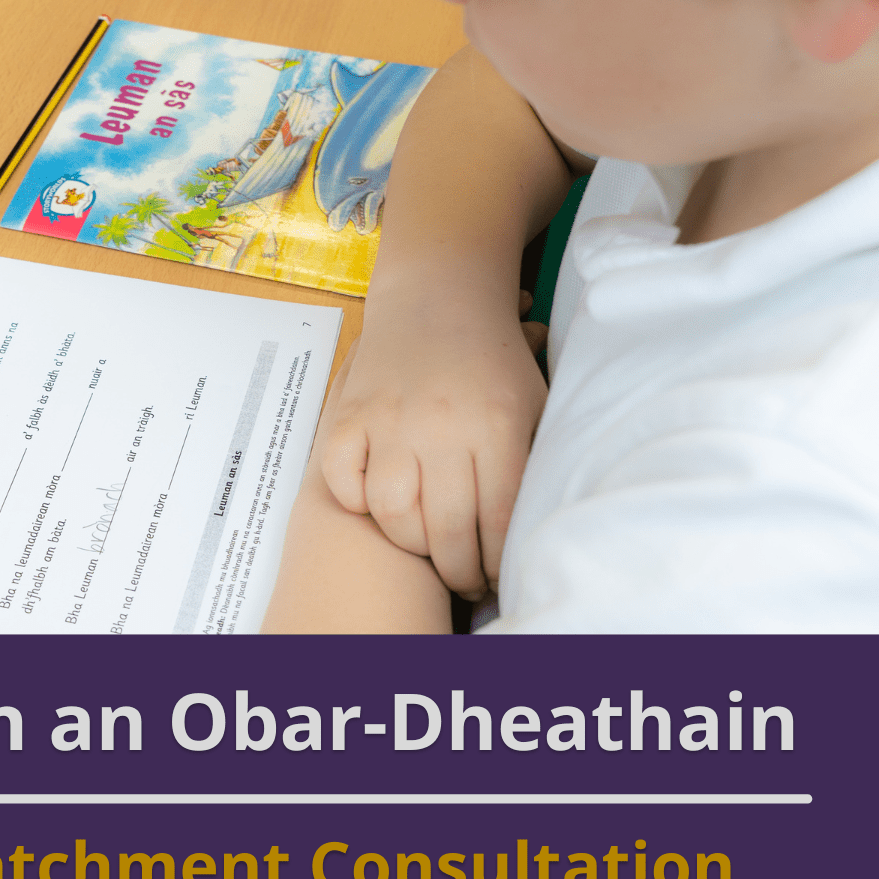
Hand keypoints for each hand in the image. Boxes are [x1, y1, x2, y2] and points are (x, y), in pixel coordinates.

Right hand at [317, 285, 548, 598]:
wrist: (438, 298)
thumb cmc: (493, 362)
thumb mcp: (535, 403)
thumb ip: (536, 464)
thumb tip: (533, 537)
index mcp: (497, 424)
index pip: (498, 521)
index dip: (497, 563)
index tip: (497, 577)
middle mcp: (441, 425)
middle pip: (448, 528)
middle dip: (458, 570)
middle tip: (465, 580)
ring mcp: (389, 420)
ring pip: (392, 512)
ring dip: (410, 544)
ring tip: (427, 550)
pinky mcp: (350, 415)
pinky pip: (343, 480)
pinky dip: (358, 503)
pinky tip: (381, 507)